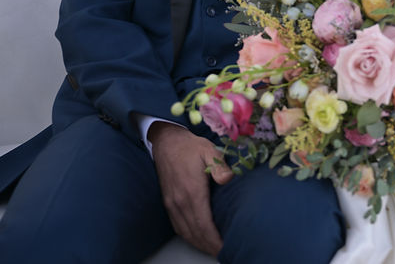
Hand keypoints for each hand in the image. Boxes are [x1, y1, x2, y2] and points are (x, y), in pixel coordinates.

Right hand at [149, 122, 232, 255]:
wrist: (166, 142)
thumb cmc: (191, 147)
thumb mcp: (209, 150)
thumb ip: (219, 165)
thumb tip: (227, 178)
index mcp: (192, 191)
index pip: (204, 224)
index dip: (214, 239)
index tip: (225, 247)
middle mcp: (180, 201)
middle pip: (195, 233)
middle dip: (209, 246)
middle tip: (224, 253)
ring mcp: (172, 204)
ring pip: (185, 232)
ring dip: (199, 243)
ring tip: (213, 249)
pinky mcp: (168, 203)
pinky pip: (177, 226)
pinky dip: (188, 236)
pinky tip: (197, 238)